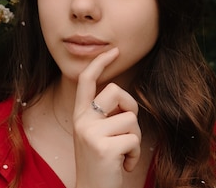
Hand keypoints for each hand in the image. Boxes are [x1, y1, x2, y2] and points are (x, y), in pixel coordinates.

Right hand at [73, 48, 141, 187]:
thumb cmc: (100, 164)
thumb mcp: (95, 135)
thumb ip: (103, 115)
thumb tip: (122, 96)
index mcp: (80, 115)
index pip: (87, 80)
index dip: (100, 63)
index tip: (114, 51)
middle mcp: (82, 121)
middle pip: (116, 91)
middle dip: (131, 107)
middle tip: (127, 129)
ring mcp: (91, 134)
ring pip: (131, 119)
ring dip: (134, 139)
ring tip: (122, 154)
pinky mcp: (104, 148)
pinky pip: (135, 140)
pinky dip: (135, 155)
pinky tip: (123, 165)